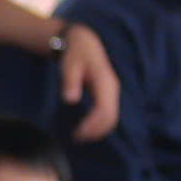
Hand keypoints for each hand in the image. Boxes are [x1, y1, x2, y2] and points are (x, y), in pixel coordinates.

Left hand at [57, 23, 122, 141]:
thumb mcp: (69, 65)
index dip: (93, 125)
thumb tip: (70, 99)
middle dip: (95, 131)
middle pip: (111, 117)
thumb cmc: (75, 53)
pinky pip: (108, 114)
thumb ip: (70, 81)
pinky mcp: (107, 95)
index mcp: (105, 83)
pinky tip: (84, 129)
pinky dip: (99, 125)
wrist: (84, 42)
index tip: (77, 134)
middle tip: (75, 138)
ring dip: (98, 131)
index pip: (105, 110)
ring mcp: (111, 92)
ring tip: (78, 137)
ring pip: (112, 118)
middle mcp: (112, 89)